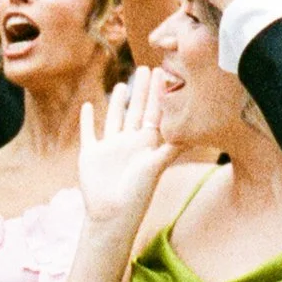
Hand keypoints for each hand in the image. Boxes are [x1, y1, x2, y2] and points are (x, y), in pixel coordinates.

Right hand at [74, 70, 174, 236]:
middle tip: (145, 68)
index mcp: (146, 143)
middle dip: (141, 90)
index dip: (157, 92)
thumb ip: (171, 147)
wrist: (113, 213)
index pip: (154, 112)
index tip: (161, 72)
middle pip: (136, 110)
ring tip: (121, 85)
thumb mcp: (157, 165)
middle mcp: (129, 143)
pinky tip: (88, 106)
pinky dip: (87, 119)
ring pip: (114, 118)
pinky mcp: (91, 154)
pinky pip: (89, 132)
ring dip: (117, 102)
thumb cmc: (137, 192)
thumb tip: (194, 131)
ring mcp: (110, 148)